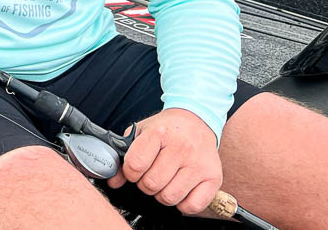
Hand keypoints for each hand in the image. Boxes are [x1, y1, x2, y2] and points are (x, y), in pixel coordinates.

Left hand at [106, 108, 221, 214]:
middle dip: (145, 184)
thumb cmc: (166, 129)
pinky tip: (180, 188)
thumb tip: (114, 181)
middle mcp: (181, 147)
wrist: (196, 121)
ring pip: (169, 197)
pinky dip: (182, 203)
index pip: (135, 165)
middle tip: (150, 174)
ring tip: (165, 180)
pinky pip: (192, 206)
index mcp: (159, 133)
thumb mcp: (140, 133)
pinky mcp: (213, 177)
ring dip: (162, 194)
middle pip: (151, 184)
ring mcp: (198, 163)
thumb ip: (124, 156)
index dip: (130, 172)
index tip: (134, 169)